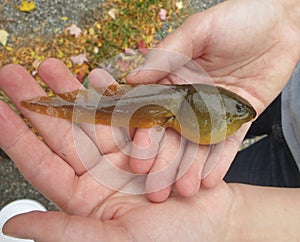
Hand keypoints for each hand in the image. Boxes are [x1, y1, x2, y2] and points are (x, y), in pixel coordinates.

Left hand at [0, 62, 235, 240]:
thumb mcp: (116, 240)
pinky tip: (98, 77)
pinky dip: (111, 95)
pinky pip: (123, 115)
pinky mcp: (144, 142)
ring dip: (72, 92)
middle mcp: (99, 174)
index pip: (41, 164)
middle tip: (16, 74)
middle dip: (40, 102)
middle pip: (62, 133)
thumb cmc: (171, 239)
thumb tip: (16, 228)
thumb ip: (68, 231)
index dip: (17, 136)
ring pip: (90, 118)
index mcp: (85, 199)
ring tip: (52, 67)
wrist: (214, 222)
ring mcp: (121, 155)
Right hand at [126, 0, 299, 199]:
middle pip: (172, 137)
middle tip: (156, 189)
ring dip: (190, 169)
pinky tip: (209, 181)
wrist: (280, 24)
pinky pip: (227, 145)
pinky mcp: (237, 120)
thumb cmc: (236, 19)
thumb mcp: (199, 30)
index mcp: (172, 82)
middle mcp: (188, 102)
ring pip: (198, 147)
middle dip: (163, 163)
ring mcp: (212, 114)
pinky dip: (218, 163)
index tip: (137, 159)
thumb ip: (167, 54)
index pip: (152, 114)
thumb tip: (133, 78)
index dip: (144, 137)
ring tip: (184, 190)